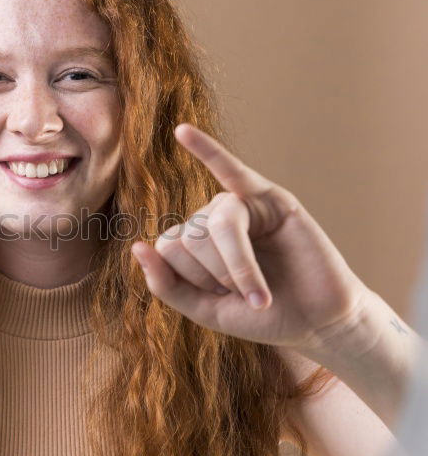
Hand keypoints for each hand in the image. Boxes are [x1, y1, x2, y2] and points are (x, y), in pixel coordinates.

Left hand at [131, 123, 369, 350]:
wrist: (318, 322)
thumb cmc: (264, 316)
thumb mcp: (206, 311)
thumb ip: (167, 286)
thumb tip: (137, 247)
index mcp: (194, 241)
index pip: (166, 247)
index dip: (190, 280)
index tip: (222, 297)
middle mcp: (212, 218)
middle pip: (188, 235)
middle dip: (215, 274)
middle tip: (247, 293)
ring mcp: (241, 205)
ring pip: (213, 225)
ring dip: (236, 268)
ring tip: (259, 293)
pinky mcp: (271, 199)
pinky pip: (232, 169)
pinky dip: (207, 150)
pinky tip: (182, 132)